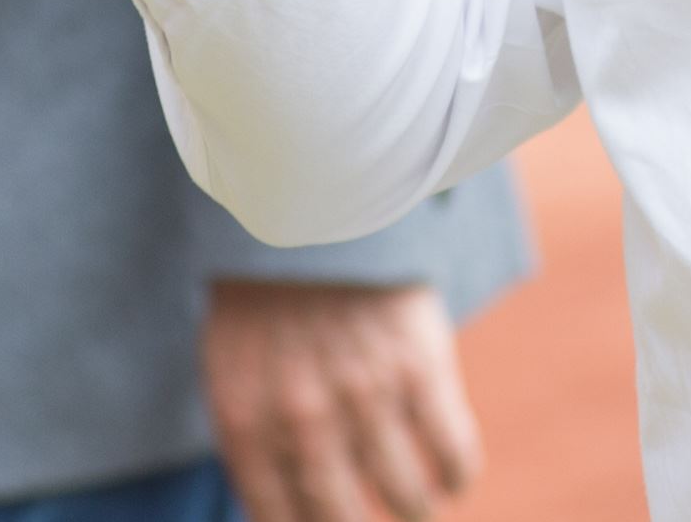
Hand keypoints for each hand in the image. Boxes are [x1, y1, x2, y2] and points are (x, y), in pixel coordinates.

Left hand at [203, 279, 481, 521]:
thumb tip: (284, 512)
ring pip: (404, 495)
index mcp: (246, 422)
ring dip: (415, 510)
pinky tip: (452, 478)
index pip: (281, 520)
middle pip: (343, 519)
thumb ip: (254, 440)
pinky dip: (456, 474)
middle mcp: (303, 418)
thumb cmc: (268, 296)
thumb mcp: (234, 368)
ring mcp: (365, 392)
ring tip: (417, 508)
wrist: (314, 200)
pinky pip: (452, 450)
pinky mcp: (420, 363)